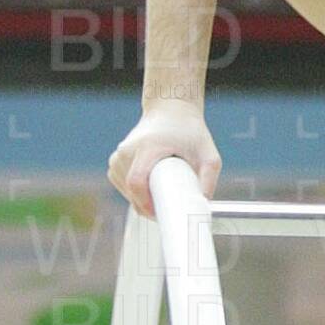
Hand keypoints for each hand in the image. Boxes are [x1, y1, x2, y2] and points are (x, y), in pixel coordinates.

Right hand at [107, 100, 221, 212]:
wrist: (170, 110)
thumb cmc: (189, 131)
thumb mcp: (208, 153)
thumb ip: (209, 178)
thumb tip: (203, 204)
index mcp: (148, 146)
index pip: (136, 181)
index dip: (145, 203)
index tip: (159, 214)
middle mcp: (128, 150)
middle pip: (131, 190)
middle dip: (147, 206)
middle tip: (168, 209)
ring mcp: (118, 156)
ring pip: (125, 191)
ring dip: (141, 200)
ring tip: (161, 195)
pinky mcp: (115, 161)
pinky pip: (121, 185)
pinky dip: (133, 193)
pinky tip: (148, 190)